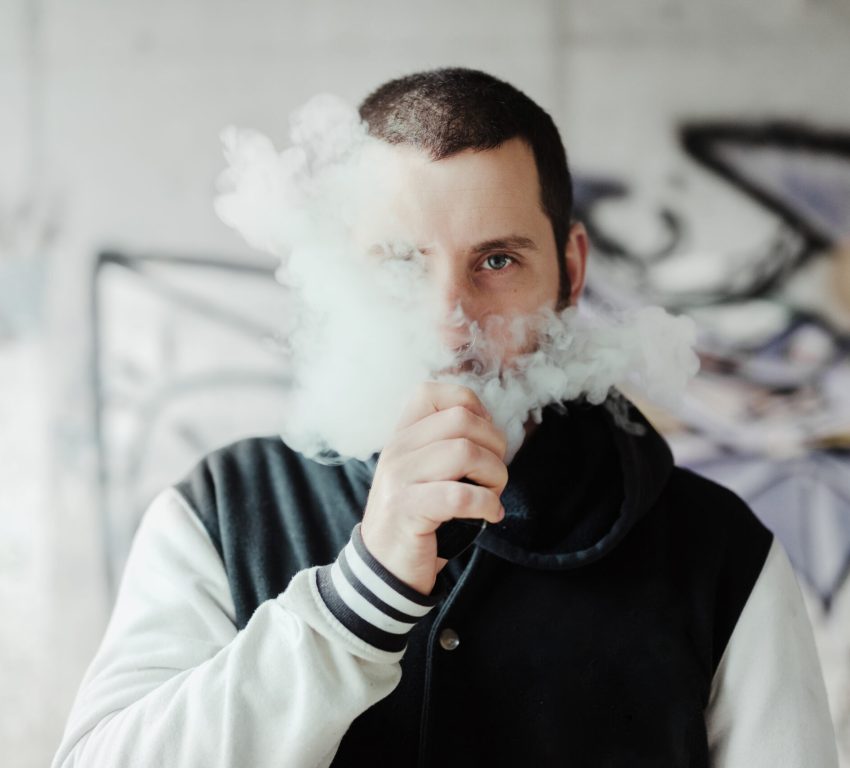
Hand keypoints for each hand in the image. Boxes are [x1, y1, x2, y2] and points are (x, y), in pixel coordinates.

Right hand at [360, 382, 507, 595]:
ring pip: (465, 452)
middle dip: (494, 446)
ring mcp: (399, 478)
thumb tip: (492, 429)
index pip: (433, 393)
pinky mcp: (407, 510)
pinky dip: (487, 505)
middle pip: (461, 420)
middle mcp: (397, 450)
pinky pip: (461, 496)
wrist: (383, 569)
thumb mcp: (424, 474)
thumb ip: (446, 447)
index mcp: (402, 436)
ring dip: (494, 476)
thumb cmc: (417, 520)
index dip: (472, 407)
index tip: (484, 439)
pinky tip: (490, 515)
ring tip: (491, 497)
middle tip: (493, 476)